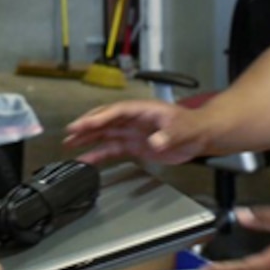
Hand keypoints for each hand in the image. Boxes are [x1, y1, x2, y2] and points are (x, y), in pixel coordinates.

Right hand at [64, 100, 206, 164]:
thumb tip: (155, 142)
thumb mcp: (182, 131)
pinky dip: (98, 153)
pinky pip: (112, 148)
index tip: (84, 124)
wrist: (200, 137)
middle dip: (87, 125)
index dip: (99, 117)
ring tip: (69, 144)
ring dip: (87, 138)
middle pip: (106, 120)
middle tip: (70, 132)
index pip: (116, 111)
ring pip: (105, 134)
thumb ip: (168, 136)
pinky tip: (86, 160)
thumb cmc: (192, 127)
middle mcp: (134, 119)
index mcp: (143, 110)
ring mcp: (132, 132)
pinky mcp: (134, 145)